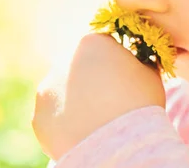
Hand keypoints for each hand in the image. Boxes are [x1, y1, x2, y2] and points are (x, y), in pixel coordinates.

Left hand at [32, 33, 165, 160]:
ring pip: (62, 93)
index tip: (123, 81)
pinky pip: (53, 118)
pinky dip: (65, 125)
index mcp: (90, 43)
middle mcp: (63, 61)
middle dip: (89, 81)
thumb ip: (139, 63)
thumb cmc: (140, 104)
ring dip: (75, 102)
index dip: (114, 63)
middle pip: (78, 68)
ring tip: (96, 122)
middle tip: (108, 102)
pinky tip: (83, 133)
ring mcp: (47, 89)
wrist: (120, 144)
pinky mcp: (39, 117)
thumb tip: (138, 65)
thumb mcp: (149, 75)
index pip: (102, 47)